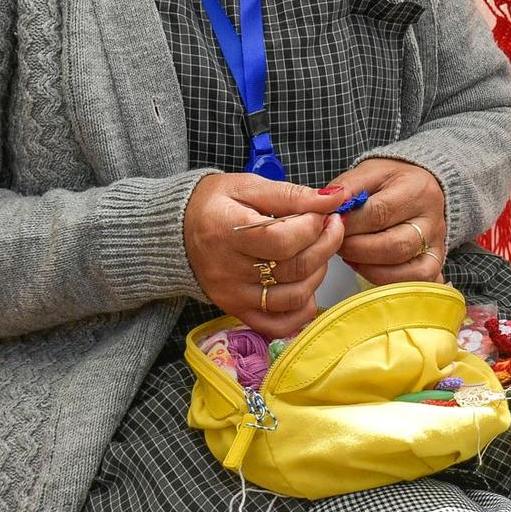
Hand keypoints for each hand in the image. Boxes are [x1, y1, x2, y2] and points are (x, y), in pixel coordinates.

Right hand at [184, 174, 349, 338]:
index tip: (322, 213)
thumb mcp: (248, 186)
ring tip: (317, 251)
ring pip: (293, 298)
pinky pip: (278, 325)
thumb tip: (336, 197)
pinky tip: (305, 283)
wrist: (175, 231)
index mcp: (225, 231)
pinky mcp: (236, 310)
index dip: (313, 227)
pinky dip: (301, 309)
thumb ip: (292, 194)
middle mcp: (227, 270)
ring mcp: (232, 295)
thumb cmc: (213, 204)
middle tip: (332, 227)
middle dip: (326, 245)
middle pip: (294, 269)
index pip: (282, 240)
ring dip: (318, 273)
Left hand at [330, 158, 447, 286]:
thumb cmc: (390, 181)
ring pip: (405, 269)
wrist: (418, 186)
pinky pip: (415, 281)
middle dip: (356, 249)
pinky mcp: (435, 262)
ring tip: (351, 255)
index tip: (330, 225)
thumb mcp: (367, 172)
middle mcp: (433, 219)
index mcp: (417, 190)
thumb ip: (346, 188)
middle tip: (338, 243)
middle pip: (393, 246)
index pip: (379, 214)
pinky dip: (387, 280)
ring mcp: (437, 244)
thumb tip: (326, 209)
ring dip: (368, 267)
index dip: (349, 225)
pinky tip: (368, 267)